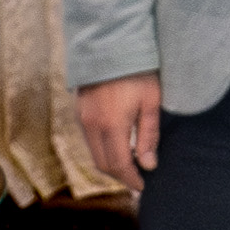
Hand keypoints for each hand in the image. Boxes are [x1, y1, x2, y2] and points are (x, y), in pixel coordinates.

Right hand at [76, 73, 162, 194]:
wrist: (110, 43)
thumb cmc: (137, 71)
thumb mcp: (151, 102)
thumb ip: (149, 135)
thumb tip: (148, 164)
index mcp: (112, 125)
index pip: (120, 164)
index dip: (131, 179)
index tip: (142, 186)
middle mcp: (92, 125)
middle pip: (103, 164)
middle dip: (120, 176)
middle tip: (136, 179)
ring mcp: (82, 118)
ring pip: (94, 153)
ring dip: (110, 164)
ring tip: (129, 166)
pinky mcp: (79, 111)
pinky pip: (89, 140)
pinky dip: (101, 150)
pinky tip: (116, 147)